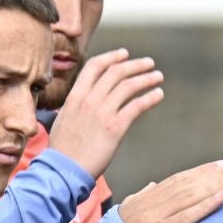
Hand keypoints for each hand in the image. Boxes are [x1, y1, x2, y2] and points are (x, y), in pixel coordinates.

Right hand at [47, 48, 165, 178]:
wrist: (64, 169)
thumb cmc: (63, 150)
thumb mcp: (64, 119)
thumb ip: (76, 107)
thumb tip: (82, 103)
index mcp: (75, 96)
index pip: (95, 66)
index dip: (112, 57)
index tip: (124, 53)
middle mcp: (89, 100)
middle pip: (116, 72)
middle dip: (135, 65)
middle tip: (149, 63)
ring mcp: (103, 112)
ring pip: (128, 86)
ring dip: (146, 78)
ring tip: (158, 77)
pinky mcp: (115, 127)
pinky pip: (136, 106)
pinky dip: (150, 97)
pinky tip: (158, 94)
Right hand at [117, 161, 222, 222]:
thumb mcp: (127, 213)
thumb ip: (141, 198)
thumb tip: (152, 185)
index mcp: (147, 197)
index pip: (179, 180)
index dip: (202, 171)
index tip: (222, 165)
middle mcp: (152, 202)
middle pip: (189, 183)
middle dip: (217, 175)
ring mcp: (154, 216)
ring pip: (190, 195)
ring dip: (218, 185)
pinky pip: (184, 217)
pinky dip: (204, 206)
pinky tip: (221, 197)